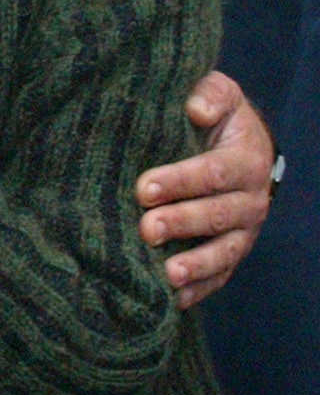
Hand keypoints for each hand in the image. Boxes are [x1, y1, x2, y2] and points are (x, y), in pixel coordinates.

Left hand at [136, 71, 271, 308]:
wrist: (235, 142)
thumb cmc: (215, 116)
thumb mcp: (217, 94)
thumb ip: (210, 95)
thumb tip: (196, 109)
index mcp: (246, 160)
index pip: (214, 173)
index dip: (181, 181)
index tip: (144, 188)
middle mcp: (250, 199)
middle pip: (217, 215)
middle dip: (182, 223)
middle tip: (147, 228)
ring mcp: (243, 231)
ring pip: (224, 252)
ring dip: (196, 264)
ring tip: (168, 274)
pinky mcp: (231, 252)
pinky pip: (220, 275)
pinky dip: (200, 289)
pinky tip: (175, 300)